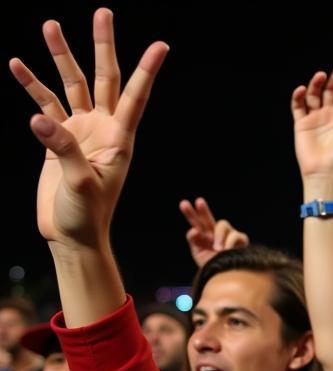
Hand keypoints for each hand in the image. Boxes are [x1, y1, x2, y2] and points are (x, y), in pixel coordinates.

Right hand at [10, 9, 167, 251]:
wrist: (71, 235)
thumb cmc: (87, 217)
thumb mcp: (81, 185)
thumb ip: (64, 151)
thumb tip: (40, 119)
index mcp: (119, 140)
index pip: (135, 97)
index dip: (147, 71)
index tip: (162, 46)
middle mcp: (103, 130)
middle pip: (104, 80)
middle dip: (104, 47)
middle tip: (104, 14)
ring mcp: (80, 132)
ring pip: (72, 85)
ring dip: (61, 57)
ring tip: (51, 26)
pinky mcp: (57, 140)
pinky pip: (45, 104)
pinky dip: (32, 85)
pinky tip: (18, 64)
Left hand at [179, 197, 249, 267]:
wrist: (229, 278)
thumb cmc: (214, 266)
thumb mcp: (199, 254)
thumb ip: (194, 241)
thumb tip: (193, 230)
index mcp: (204, 235)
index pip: (196, 223)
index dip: (190, 213)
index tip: (183, 203)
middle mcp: (216, 233)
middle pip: (208, 218)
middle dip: (203, 210)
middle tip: (199, 201)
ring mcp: (229, 234)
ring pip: (222, 225)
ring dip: (219, 236)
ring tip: (217, 249)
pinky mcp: (241, 239)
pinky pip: (235, 235)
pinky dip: (229, 242)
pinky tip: (227, 251)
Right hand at [292, 63, 332, 187]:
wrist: (328, 174)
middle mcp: (330, 116)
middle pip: (332, 90)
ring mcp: (315, 119)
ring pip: (314, 94)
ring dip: (317, 83)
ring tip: (322, 75)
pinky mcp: (302, 124)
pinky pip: (298, 106)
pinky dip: (299, 96)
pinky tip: (303, 89)